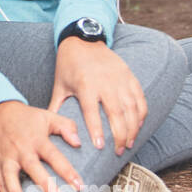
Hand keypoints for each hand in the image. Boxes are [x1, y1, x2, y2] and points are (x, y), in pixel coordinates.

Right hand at [0, 100, 85, 191]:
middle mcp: (21, 148)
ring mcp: (6, 157)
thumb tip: (79, 142)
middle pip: (32, 167)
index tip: (79, 185)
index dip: (66, 170)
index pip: (53, 155)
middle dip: (44, 184)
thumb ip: (66, 127)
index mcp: (36, 138)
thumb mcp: (48, 116)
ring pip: (10, 176)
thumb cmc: (26, 117)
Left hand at [47, 37, 146, 154]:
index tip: (100, 147)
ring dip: (133, 128)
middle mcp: (105, 82)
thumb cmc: (68, 65)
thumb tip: (50, 129)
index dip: (97, 130)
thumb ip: (56, 107)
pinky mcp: (129, 75)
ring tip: (129, 143)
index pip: (92, 112)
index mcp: (86, 85)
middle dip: (120, 135)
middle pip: (117, 113)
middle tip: (120, 152)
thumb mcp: (59, 85)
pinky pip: (140, 98)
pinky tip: (138, 126)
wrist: (83, 40)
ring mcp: (120, 79)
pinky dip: (141, 114)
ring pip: (132, 108)